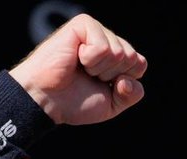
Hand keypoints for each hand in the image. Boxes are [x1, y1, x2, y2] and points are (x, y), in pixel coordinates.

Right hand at [9, 13, 146, 125]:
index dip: (125, 82)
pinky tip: (75, 58)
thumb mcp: (112, 105)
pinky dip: (90, 60)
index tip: (102, 86)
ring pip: (119, 52)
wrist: (47, 100)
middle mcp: (108, 41)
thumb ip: (131, 94)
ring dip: (99, 69)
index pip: (140, 64)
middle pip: (132, 57)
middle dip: (112, 75)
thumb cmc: (75, 101)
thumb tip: (129, 79)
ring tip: (81, 68)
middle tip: (88, 77)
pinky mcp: (83, 25)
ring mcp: (96, 31)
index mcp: (116, 58)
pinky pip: (103, 47)